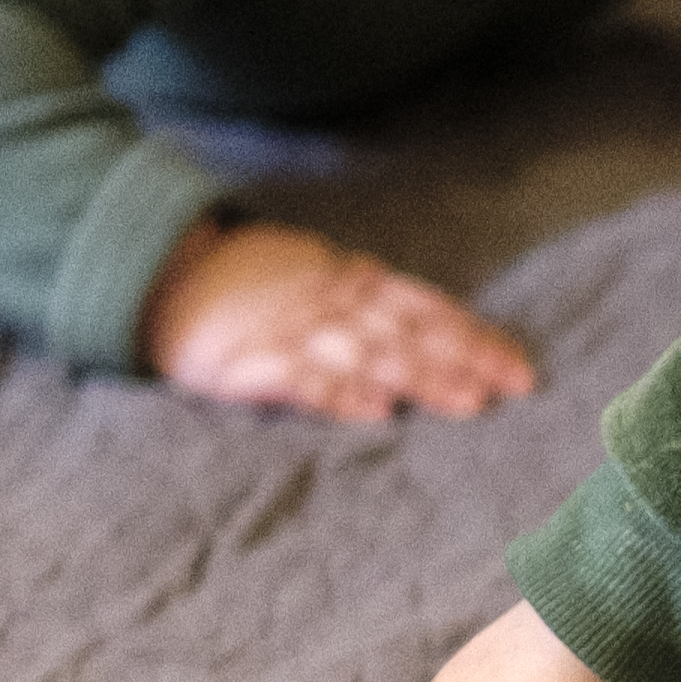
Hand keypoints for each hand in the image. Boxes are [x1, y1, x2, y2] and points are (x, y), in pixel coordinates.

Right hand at [142, 216, 537, 424]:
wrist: (161, 277)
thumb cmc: (248, 281)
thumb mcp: (315, 271)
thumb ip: (368, 296)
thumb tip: (431, 322)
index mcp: (347, 280)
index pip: (426, 308)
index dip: (474, 336)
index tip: (519, 367)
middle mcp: (329, 302)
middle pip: (409, 332)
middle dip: (464, 359)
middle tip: (513, 388)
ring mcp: (291, 330)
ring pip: (368, 353)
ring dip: (420, 377)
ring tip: (466, 401)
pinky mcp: (249, 362)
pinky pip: (301, 378)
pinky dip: (340, 394)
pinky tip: (376, 411)